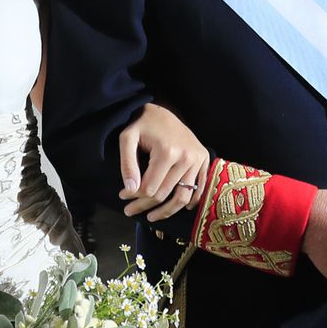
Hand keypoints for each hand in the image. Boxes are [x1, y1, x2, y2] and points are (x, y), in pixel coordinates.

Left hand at [118, 103, 209, 220]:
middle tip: (129, 210)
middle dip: (145, 206)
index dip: (134, 197)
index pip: (151, 188)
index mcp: (167, 152)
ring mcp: (198, 160)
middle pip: (165, 194)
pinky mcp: (204, 160)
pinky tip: (175, 208)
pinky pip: (199, 189)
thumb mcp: (127, 138)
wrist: (163, 110)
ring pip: (183, 197)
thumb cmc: (142, 124)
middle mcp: (186, 158)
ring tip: (151, 217)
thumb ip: (127, 164)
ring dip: (166, 211)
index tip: (122, 197)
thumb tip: (130, 190)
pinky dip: (189, 202)